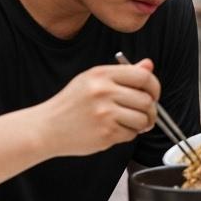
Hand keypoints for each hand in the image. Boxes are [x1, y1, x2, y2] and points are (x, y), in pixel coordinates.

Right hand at [35, 59, 159, 156]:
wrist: (45, 128)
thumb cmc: (71, 104)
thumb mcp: (93, 80)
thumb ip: (123, 73)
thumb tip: (149, 64)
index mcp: (101, 75)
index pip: (144, 76)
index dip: (155, 87)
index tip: (153, 95)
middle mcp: (103, 92)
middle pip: (147, 100)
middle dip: (150, 110)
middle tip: (145, 115)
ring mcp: (104, 113)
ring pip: (142, 119)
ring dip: (141, 125)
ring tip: (129, 124)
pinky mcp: (105, 133)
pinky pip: (131, 135)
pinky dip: (127, 135)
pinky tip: (113, 131)